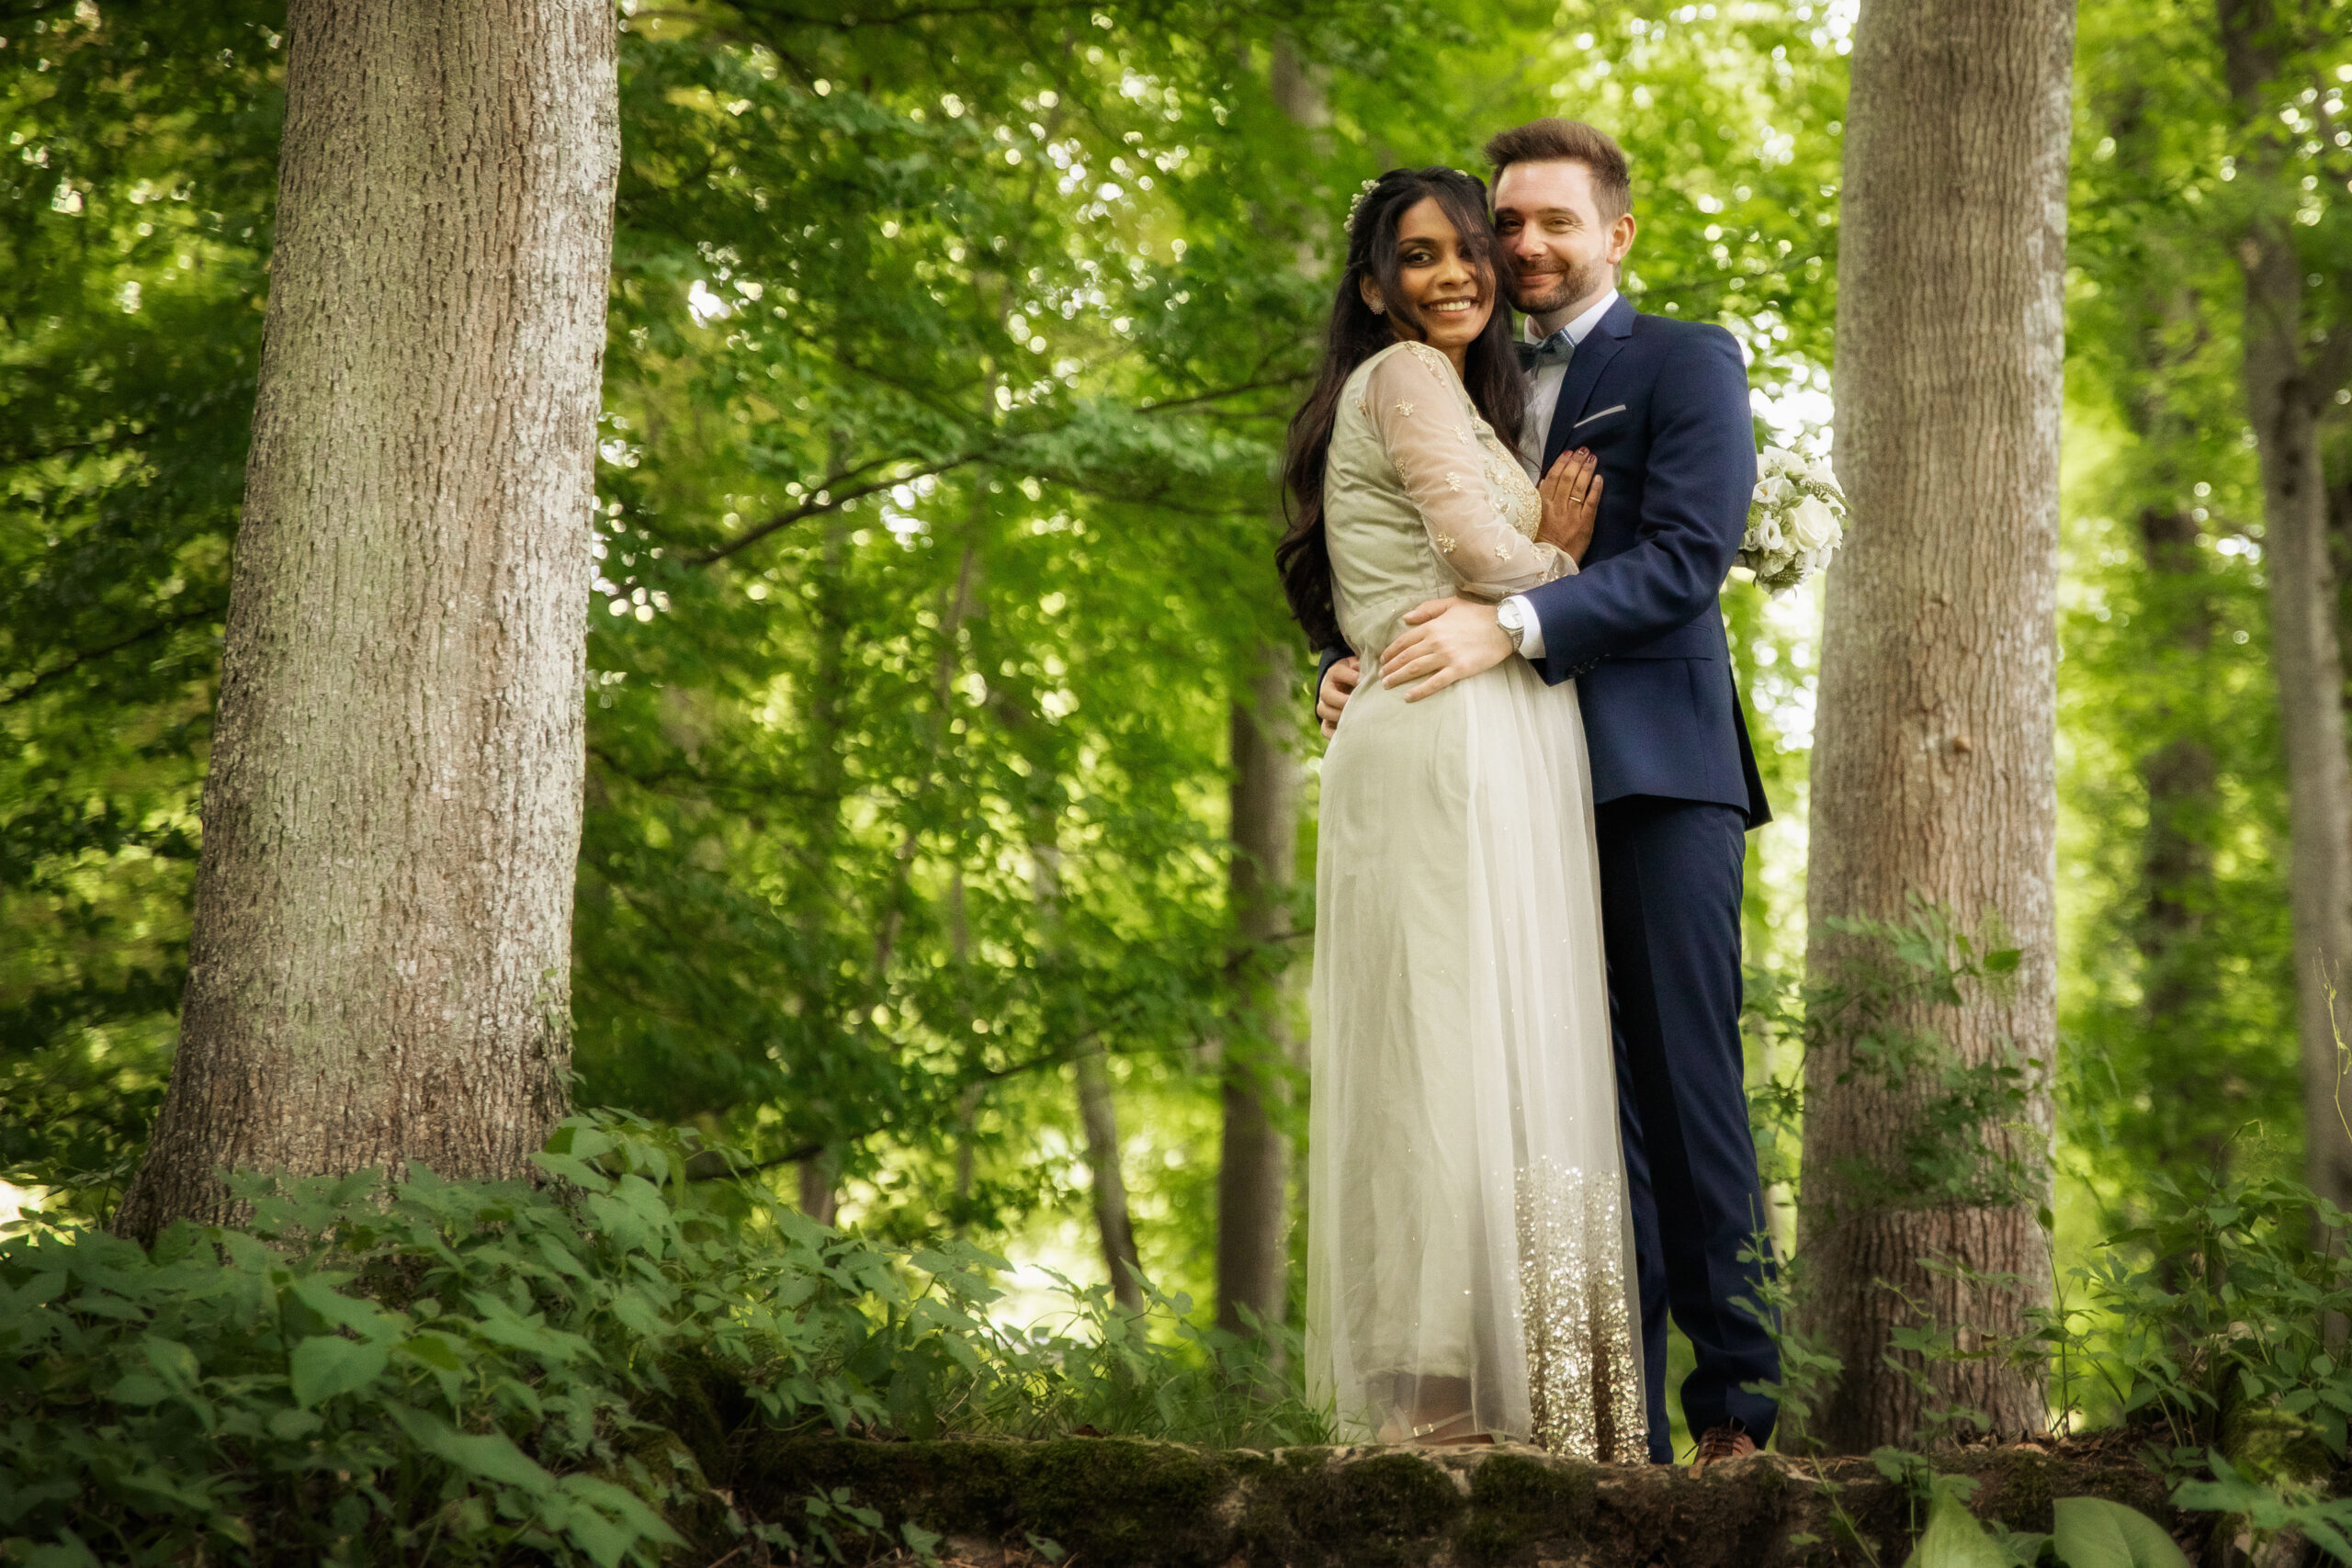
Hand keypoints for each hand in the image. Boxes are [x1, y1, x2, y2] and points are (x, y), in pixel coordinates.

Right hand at [1317, 655, 1360, 737]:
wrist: (1350, 687)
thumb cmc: (1361, 675)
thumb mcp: (1362, 667)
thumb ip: (1367, 668)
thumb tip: (1376, 674)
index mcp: (1335, 673)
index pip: (1337, 672)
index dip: (1350, 676)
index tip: (1362, 681)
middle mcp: (1327, 689)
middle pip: (1326, 694)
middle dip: (1342, 700)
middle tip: (1358, 704)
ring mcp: (1325, 706)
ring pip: (1323, 711)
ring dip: (1338, 715)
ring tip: (1354, 719)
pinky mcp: (1327, 721)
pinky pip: (1325, 729)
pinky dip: (1334, 733)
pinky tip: (1348, 734)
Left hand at [1379, 596, 1510, 701]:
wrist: (1504, 626)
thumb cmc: (1478, 615)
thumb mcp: (1451, 604)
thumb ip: (1427, 609)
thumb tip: (1406, 618)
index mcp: (1432, 626)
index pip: (1404, 641)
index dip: (1391, 652)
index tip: (1383, 660)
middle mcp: (1435, 642)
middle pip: (1405, 657)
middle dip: (1390, 668)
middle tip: (1381, 676)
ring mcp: (1446, 657)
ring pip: (1414, 670)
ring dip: (1398, 678)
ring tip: (1387, 685)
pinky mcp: (1458, 670)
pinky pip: (1434, 683)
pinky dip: (1419, 691)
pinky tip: (1407, 697)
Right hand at [1537, 448, 1601, 561]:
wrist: (1551, 562)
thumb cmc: (1541, 540)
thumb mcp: (1534, 518)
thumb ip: (1540, 499)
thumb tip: (1547, 479)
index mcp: (1542, 505)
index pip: (1552, 478)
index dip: (1561, 463)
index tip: (1568, 452)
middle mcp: (1557, 507)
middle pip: (1567, 479)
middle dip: (1576, 462)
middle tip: (1583, 450)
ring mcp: (1572, 515)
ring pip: (1579, 487)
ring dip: (1586, 470)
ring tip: (1592, 458)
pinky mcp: (1585, 524)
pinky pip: (1591, 502)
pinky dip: (1595, 489)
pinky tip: (1599, 478)